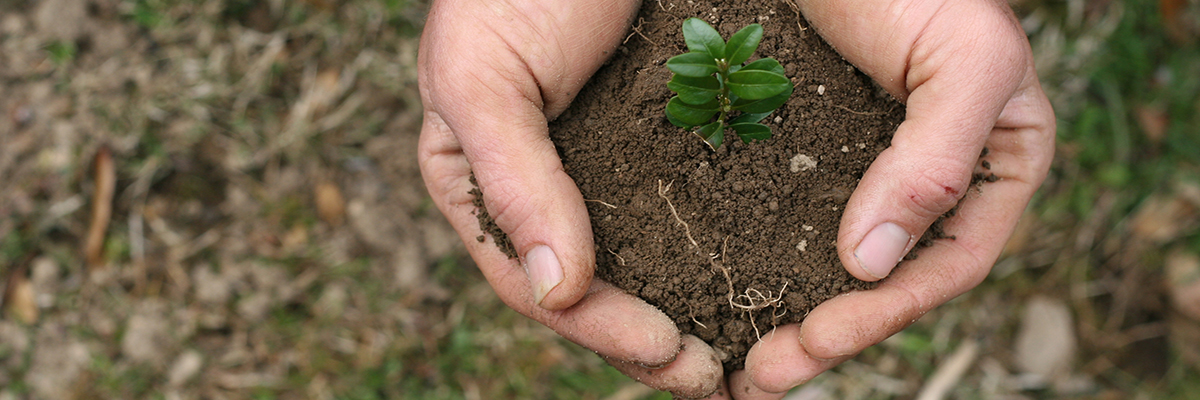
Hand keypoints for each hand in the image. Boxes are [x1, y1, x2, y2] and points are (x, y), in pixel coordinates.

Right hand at [417, 1, 725, 396]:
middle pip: (595, 293)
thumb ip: (512, 182)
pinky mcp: (655, 145)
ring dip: (691, 314)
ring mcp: (598, 173)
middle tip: (718, 382)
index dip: (602, 329)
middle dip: (653, 345)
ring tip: (747, 361)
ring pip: (643, 264)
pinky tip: (759, 281)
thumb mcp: (482, 77)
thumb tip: (556, 292)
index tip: (670, 353)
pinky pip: (683, 212)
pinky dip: (715, 254)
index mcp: (485, 193)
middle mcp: (541, 194)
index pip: (539, 285)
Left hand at [730, 0, 1055, 397]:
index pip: (949, 265)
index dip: (887, 313)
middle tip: (763, 375)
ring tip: (739, 365)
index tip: (818, 340)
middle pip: (887, 283)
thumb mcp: (964, 62)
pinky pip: (790, 226)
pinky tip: (723, 296)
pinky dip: (763, 268)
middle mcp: (936, 183)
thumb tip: (872, 263)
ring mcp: (873, 174)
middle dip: (829, 336)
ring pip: (836, 267)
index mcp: (994, 171)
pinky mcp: (813, 160)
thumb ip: (938, 162)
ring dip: (791, 319)